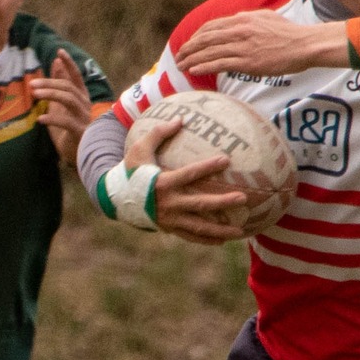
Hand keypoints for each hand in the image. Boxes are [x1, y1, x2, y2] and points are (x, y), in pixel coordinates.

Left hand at [28, 51, 94, 155]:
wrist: (79, 156)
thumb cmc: (68, 130)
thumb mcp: (61, 106)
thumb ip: (59, 86)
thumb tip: (56, 63)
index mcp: (81, 98)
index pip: (76, 77)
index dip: (69, 64)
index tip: (59, 51)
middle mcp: (85, 105)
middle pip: (67, 87)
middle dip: (50, 83)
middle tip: (31, 84)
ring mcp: (84, 118)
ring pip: (68, 99)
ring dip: (51, 94)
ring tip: (35, 94)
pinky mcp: (81, 132)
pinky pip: (67, 122)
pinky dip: (53, 119)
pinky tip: (40, 119)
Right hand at [124, 119, 250, 244]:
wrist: (117, 198)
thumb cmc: (131, 170)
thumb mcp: (139, 149)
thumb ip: (158, 133)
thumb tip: (180, 119)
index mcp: (163, 183)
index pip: (189, 174)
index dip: (208, 167)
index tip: (227, 160)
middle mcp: (169, 203)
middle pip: (200, 204)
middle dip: (222, 202)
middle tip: (242, 198)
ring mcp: (170, 219)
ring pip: (199, 226)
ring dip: (220, 230)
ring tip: (240, 232)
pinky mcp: (169, 228)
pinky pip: (191, 236)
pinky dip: (207, 239)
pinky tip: (223, 239)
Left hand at [179, 11, 341, 78]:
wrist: (305, 45)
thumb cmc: (288, 33)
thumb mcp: (266, 17)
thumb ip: (247, 18)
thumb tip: (234, 19)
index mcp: (243, 20)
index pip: (211, 27)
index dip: (196, 36)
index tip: (188, 44)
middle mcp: (240, 31)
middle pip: (205, 39)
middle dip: (188, 48)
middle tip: (179, 57)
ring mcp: (243, 47)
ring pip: (209, 52)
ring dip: (191, 59)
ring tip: (181, 66)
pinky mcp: (248, 62)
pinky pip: (220, 64)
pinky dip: (204, 66)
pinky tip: (194, 70)